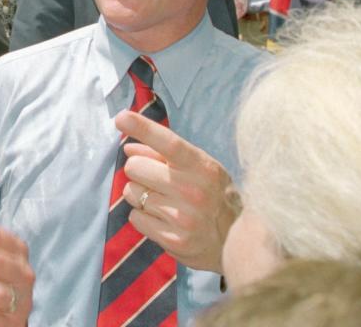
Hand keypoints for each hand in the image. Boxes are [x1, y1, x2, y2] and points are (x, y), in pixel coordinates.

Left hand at [115, 110, 238, 272]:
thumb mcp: (199, 167)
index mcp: (202, 167)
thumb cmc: (213, 195)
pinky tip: (163, 220)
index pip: (169, 143)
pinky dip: (143, 217)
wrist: (240, 241)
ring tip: (163, 201)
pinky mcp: (173, 240)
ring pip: (131, 192)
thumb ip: (163, 154)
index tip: (121, 118)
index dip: (142, 128)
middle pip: (135, 167)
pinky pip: (135, 217)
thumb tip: (128, 149)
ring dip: (140, 194)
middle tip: (156, 179)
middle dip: (139, 170)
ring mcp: (183, 217)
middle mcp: (193, 191)